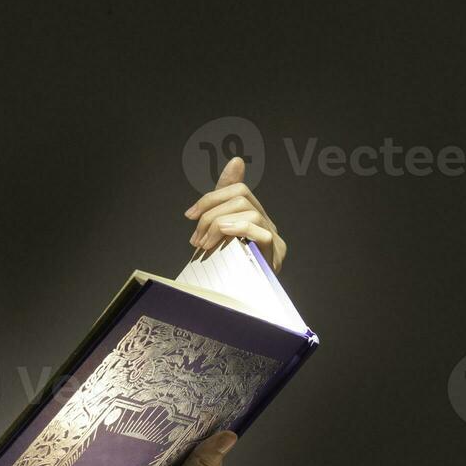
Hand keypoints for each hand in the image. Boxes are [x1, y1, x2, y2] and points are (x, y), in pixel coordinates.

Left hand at [183, 156, 287, 271]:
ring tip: (204, 244)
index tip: (189, 215)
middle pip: (242, 198)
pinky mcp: (275, 259)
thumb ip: (222, 201)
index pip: (239, 190)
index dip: (211, 197)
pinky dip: (239, 230)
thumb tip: (237, 159)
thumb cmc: (221, 270)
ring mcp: (274, 242)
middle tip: (195, 239)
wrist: (228, 306)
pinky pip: (262, 234)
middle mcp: (268, 226)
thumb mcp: (215, 234)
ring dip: (219, 224)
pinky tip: (222, 238)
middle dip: (210, 213)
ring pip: (250, 212)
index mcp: (253, 218)